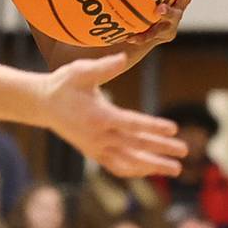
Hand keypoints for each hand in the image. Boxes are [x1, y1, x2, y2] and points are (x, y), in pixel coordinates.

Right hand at [42, 54, 185, 176]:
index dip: (154, 127)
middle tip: (185, 151)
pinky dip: (135, 170)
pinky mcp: (93, 154)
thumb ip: (102, 66)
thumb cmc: (63, 85)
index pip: (132, 124)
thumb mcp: (80, 71)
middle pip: (135, 145)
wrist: (42, 104)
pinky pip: (117, 167)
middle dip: (161, 150)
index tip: (174, 129)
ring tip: (174, 169)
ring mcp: (95, 148)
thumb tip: (123, 57)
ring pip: (128, 162)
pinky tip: (151, 170)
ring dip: (152, 166)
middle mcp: (98, 136)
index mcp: (98, 116)